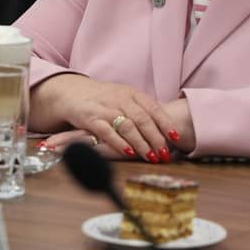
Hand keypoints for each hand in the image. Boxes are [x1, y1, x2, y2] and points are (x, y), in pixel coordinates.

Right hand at [31, 74, 181, 162]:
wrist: (73, 92)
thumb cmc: (104, 99)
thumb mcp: (125, 98)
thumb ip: (142, 110)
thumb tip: (166, 129)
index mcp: (132, 93)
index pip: (153, 108)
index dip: (166, 123)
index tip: (176, 138)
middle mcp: (120, 99)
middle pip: (142, 119)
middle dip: (156, 138)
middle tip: (165, 153)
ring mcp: (105, 109)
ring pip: (127, 126)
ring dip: (141, 143)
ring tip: (151, 157)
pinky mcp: (91, 118)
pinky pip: (107, 132)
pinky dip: (119, 143)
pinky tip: (128, 153)